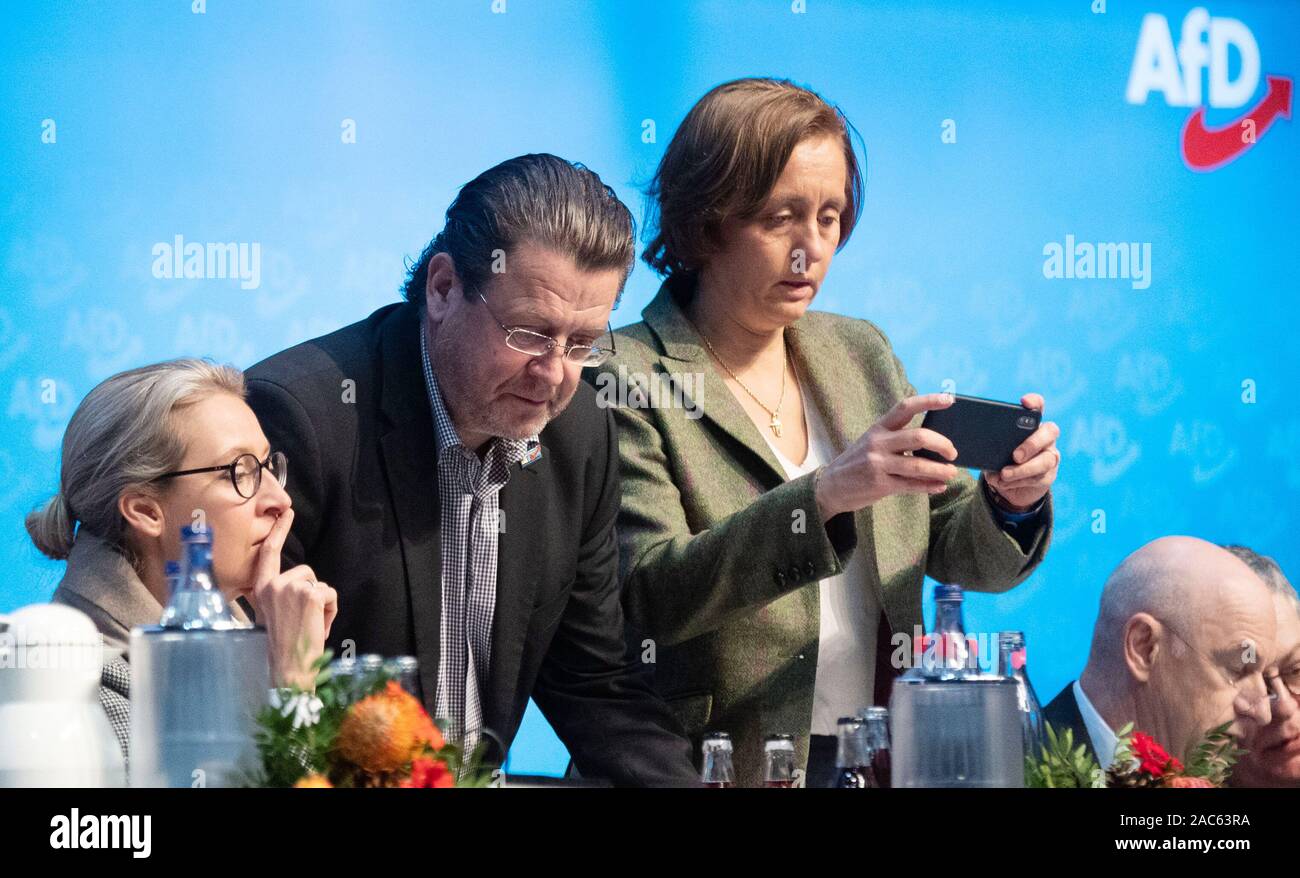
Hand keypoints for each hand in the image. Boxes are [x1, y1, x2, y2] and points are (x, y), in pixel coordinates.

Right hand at [246, 508, 337, 689]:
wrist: (288, 668)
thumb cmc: (284, 646)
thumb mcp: (273, 615)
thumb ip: (281, 595)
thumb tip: (301, 587)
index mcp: (262, 589)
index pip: (269, 554)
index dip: (279, 531)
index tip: (287, 512)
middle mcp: (273, 584)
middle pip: (306, 573)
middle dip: (313, 594)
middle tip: (304, 621)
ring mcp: (291, 587)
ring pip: (320, 585)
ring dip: (322, 605)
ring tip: (310, 626)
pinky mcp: (310, 594)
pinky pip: (330, 594)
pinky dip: (331, 612)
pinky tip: (318, 627)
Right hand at [814, 393, 959, 520]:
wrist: (830, 487)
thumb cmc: (858, 463)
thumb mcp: (872, 443)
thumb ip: (897, 440)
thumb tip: (933, 444)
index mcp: (878, 428)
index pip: (905, 407)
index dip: (928, 401)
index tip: (950, 399)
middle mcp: (878, 443)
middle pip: (919, 437)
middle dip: (942, 444)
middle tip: (953, 453)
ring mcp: (878, 464)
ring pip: (918, 465)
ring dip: (940, 470)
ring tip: (952, 472)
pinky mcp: (880, 484)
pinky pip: (912, 485)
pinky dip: (929, 486)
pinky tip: (939, 485)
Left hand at [983, 393, 1059, 510]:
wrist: (1013, 487)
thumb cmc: (1002, 460)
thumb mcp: (995, 449)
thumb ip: (990, 445)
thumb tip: (977, 445)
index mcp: (1031, 424)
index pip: (1038, 407)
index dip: (1034, 402)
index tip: (1024, 402)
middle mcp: (1045, 437)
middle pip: (1050, 432)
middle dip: (1032, 444)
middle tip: (1015, 456)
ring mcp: (1050, 456)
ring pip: (1046, 460)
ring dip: (1023, 469)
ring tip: (1004, 474)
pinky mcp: (1048, 475)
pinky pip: (1037, 478)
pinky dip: (1017, 481)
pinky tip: (1003, 482)